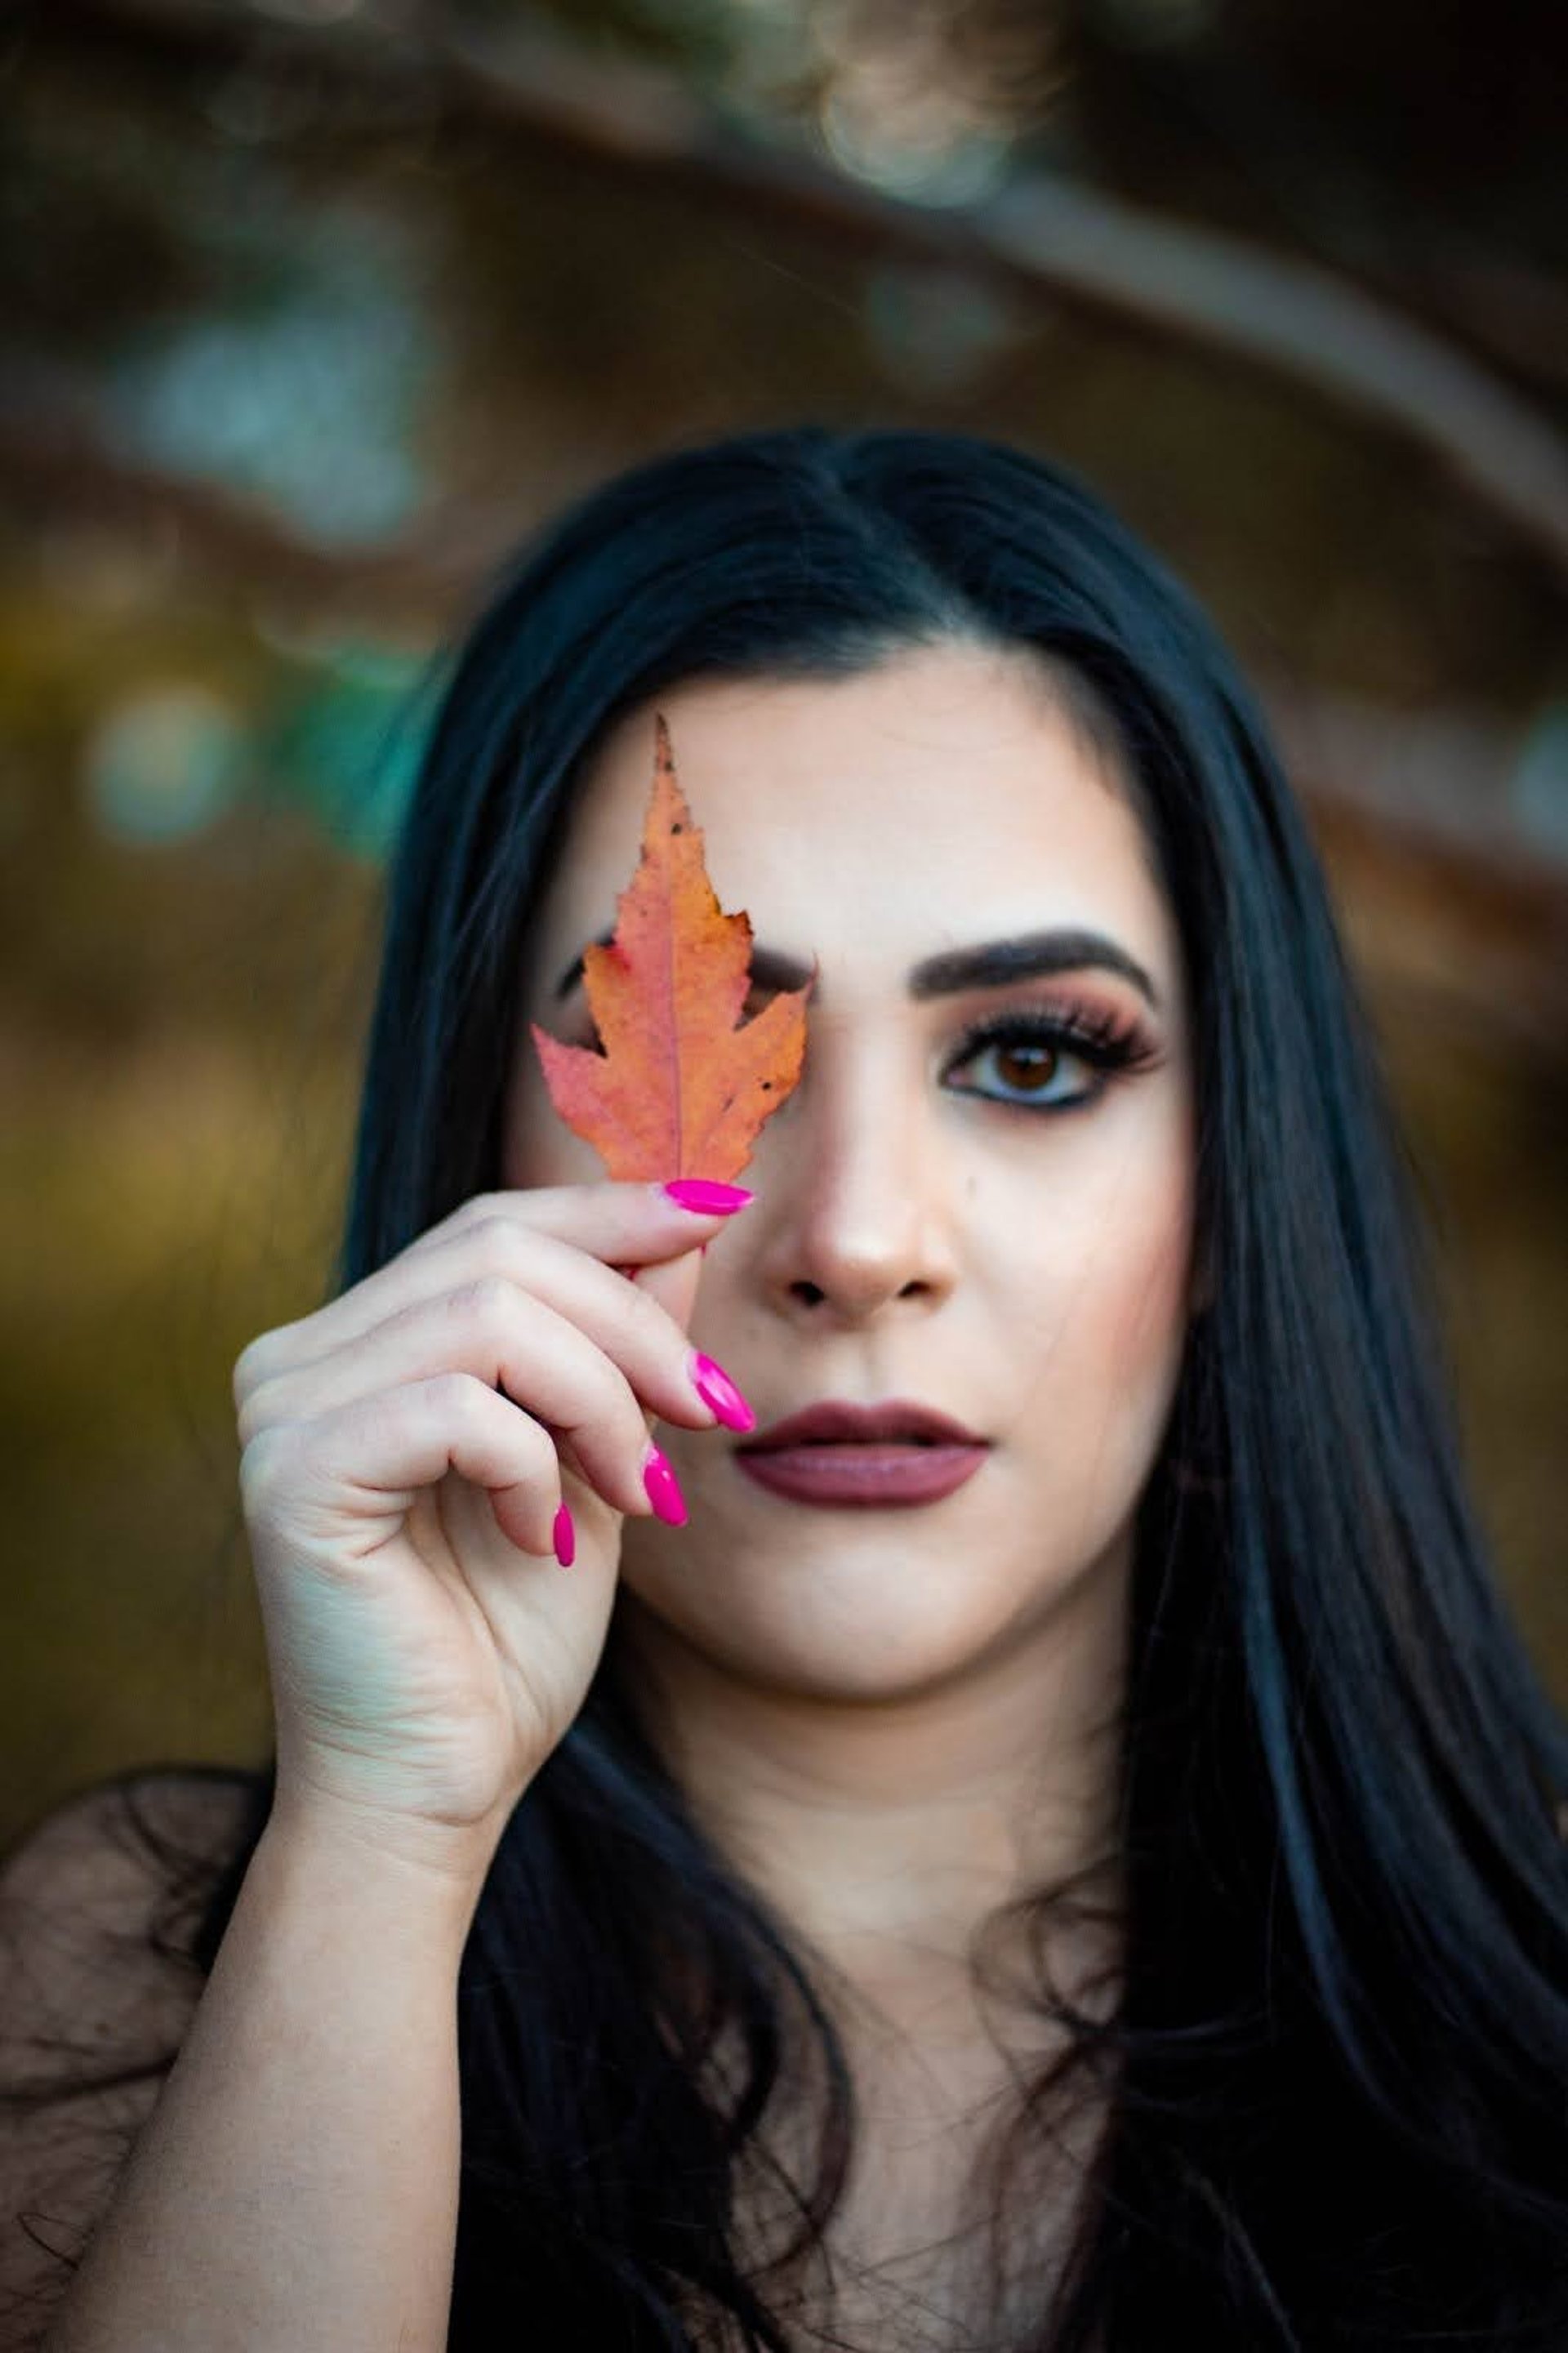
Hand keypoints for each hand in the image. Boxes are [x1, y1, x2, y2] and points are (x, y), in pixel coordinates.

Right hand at [232, 1179, 752, 1876]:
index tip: (722, 1210)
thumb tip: (684, 1220)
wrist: (434, 1795)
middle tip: (709, 1411)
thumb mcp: (592, 1461)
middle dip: (635, 1323)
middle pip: (500, 1248)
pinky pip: (455, 1406)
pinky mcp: (293, 1473)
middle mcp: (301, 1356)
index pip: (493, 1224)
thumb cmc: (506, 1643)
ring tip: (637, 1494)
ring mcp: (284, 1409)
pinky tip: (543, 1540)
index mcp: (361, 1342)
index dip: (614, 1208)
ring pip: (491, 1315)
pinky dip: (533, 1464)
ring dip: (602, 1400)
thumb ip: (618, 1342)